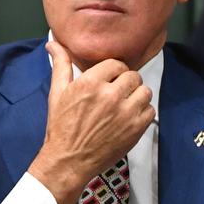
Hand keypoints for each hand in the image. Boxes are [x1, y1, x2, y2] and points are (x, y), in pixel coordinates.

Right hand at [28, 41, 154, 203]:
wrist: (68, 160)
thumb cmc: (61, 127)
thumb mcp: (57, 93)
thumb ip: (61, 65)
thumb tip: (53, 43)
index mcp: (90, 83)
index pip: (116, 64)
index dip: (114, 71)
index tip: (110, 80)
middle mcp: (110, 96)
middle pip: (133, 76)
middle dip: (126, 82)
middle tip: (117, 93)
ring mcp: (125, 113)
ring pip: (145, 91)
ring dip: (137, 96)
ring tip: (125, 104)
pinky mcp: (135, 129)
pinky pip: (150, 110)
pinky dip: (143, 112)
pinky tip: (129, 118)